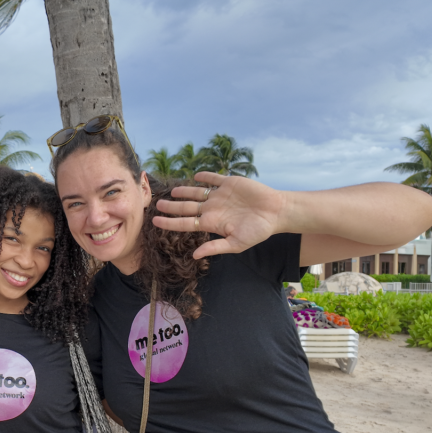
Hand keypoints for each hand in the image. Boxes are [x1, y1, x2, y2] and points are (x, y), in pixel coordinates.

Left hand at [151, 172, 285, 258]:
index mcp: (211, 223)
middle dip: (172, 206)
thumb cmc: (258, 230)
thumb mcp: (236, 244)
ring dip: (184, 190)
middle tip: (157, 204)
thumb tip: (195, 256)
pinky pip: (213, 178)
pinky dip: (204, 176)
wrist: (276, 212)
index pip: (185, 223)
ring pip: (196, 192)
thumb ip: (215, 248)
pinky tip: (195, 176)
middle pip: (187, 207)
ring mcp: (219, 195)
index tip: (155, 221)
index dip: (170, 222)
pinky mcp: (229, 183)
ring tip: (172, 190)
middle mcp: (212, 208)